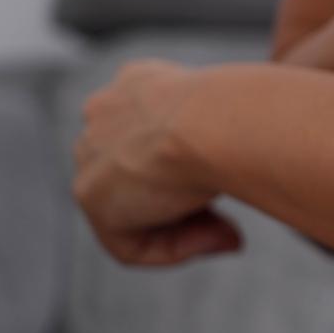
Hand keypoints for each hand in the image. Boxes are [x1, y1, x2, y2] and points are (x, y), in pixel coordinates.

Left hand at [73, 59, 238, 265]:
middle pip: (142, 177)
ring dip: (184, 230)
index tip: (236, 182)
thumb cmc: (242, 110)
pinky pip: (128, 243)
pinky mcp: (91, 194)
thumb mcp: (234, 115)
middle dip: (187, 206)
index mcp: (139, 83)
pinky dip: (172, 249)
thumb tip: (221, 179)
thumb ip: (215, 143)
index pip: (156, 136)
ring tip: (229, 235)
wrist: (215, 119)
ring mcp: (91, 152)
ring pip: (134, 211)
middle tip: (233, 225)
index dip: (198, 168)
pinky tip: (210, 238)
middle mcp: (107, 111)